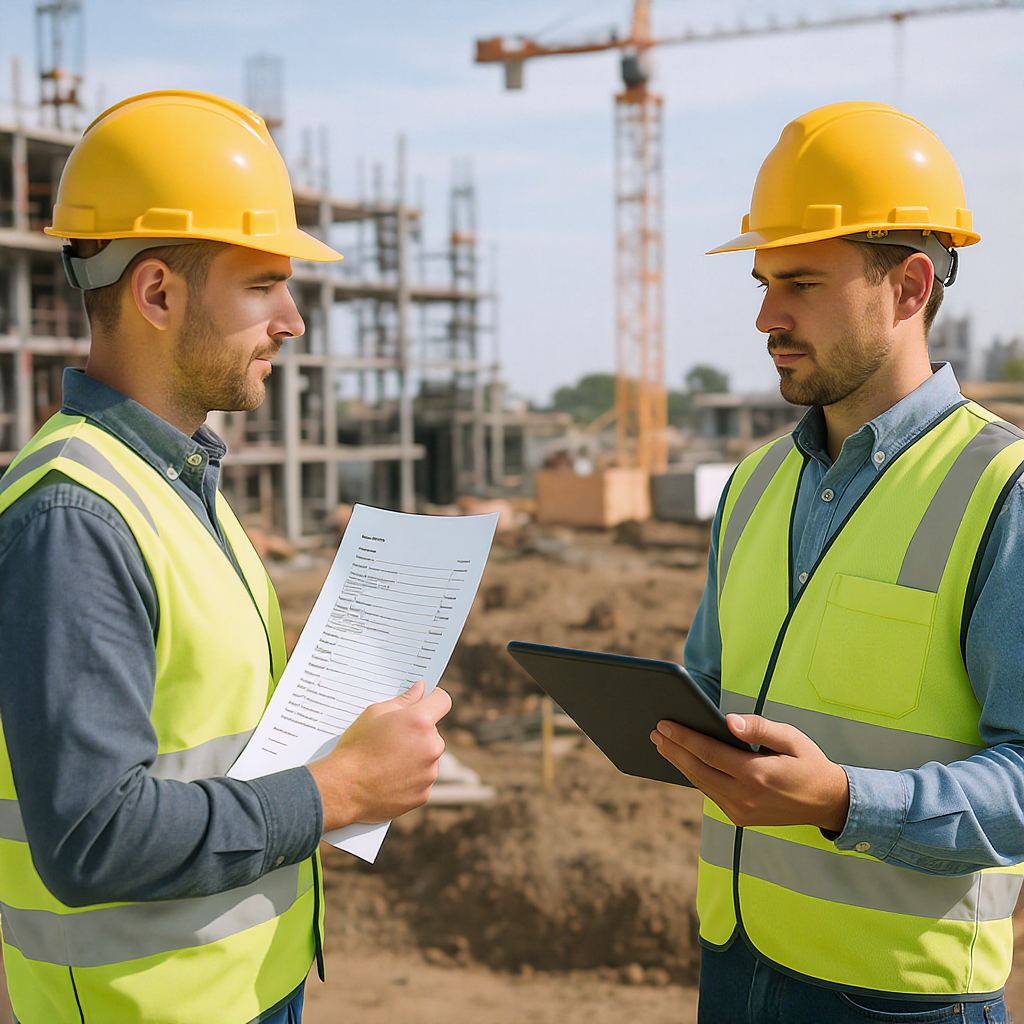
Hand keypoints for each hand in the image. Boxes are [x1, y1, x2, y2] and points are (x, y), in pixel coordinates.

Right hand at [308, 681, 450, 831]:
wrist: (344, 788)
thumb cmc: (356, 748)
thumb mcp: (375, 713)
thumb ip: (404, 699)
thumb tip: (420, 689)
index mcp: (420, 721)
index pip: (442, 700)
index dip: (433, 699)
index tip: (425, 702)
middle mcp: (431, 746)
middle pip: (433, 732)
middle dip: (418, 733)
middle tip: (393, 738)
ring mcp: (429, 772)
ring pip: (428, 757)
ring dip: (415, 756)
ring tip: (387, 761)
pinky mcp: (424, 794)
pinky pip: (422, 779)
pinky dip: (410, 778)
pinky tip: (389, 778)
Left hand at [650, 713, 849, 832]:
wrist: (827, 803)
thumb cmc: (808, 764)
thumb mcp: (791, 738)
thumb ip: (759, 728)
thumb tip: (728, 721)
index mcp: (757, 775)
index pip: (709, 753)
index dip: (684, 738)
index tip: (665, 725)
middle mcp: (744, 798)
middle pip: (697, 770)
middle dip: (673, 750)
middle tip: (654, 732)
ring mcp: (740, 812)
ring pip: (701, 784)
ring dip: (679, 763)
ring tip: (663, 743)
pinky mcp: (739, 818)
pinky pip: (711, 793)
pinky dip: (695, 775)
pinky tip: (684, 761)